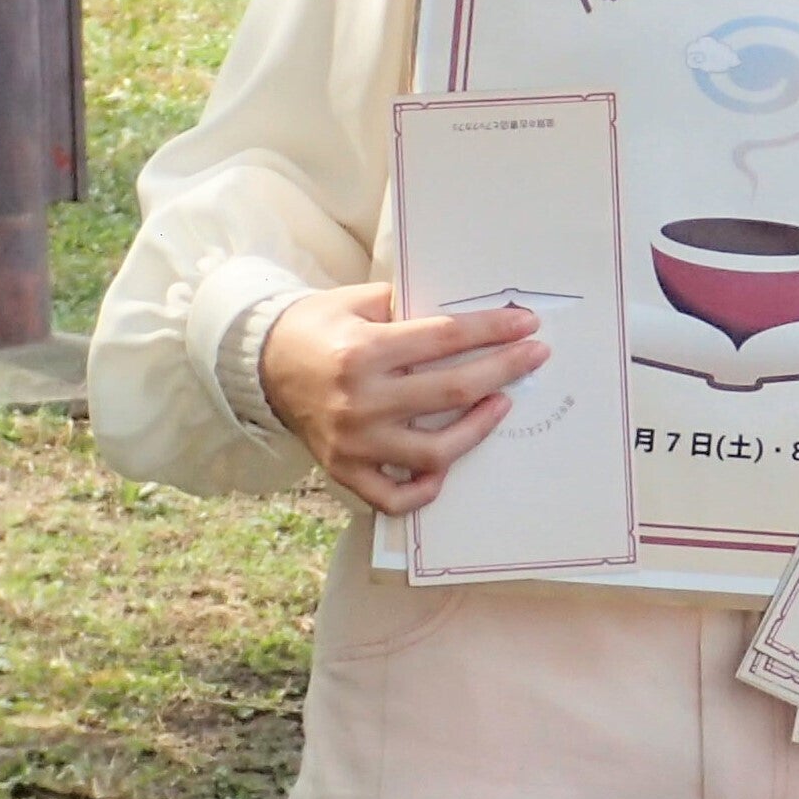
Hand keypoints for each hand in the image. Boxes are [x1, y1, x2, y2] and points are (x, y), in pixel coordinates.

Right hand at [257, 284, 549, 516]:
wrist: (262, 365)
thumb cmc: (319, 327)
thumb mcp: (359, 301)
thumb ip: (409, 307)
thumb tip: (470, 314)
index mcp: (363, 351)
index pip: (445, 339)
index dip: (492, 331)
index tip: (527, 325)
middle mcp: (360, 401)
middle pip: (453, 391)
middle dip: (505, 369)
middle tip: (535, 356)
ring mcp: (354, 443)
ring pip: (434, 452)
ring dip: (478, 429)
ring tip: (501, 404)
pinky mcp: (345, 470)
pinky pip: (393, 497)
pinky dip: (425, 489)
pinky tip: (446, 467)